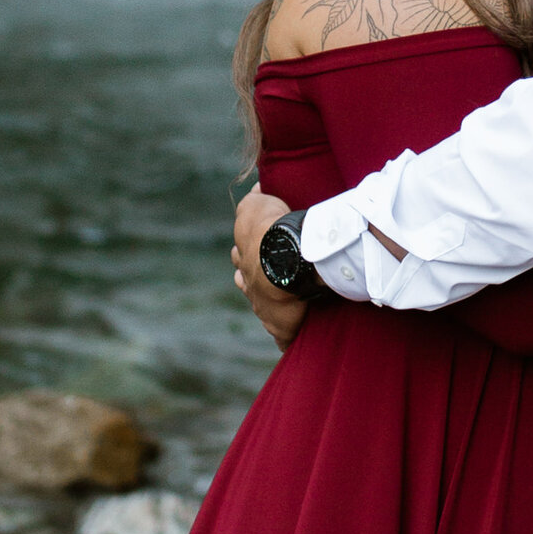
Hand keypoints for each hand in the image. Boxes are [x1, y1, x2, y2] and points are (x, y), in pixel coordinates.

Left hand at [233, 187, 306, 349]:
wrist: (284, 258)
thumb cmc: (268, 230)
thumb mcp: (255, 206)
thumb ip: (254, 199)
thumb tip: (257, 187)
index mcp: (244, 260)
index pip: (241, 259)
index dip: (245, 256)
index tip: (250, 253)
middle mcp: (251, 286)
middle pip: (248, 286)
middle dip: (254, 283)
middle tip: (267, 283)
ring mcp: (265, 308)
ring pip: (264, 312)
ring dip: (271, 310)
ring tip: (284, 310)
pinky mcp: (281, 327)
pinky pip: (283, 339)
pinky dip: (287, 342)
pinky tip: (292, 347)